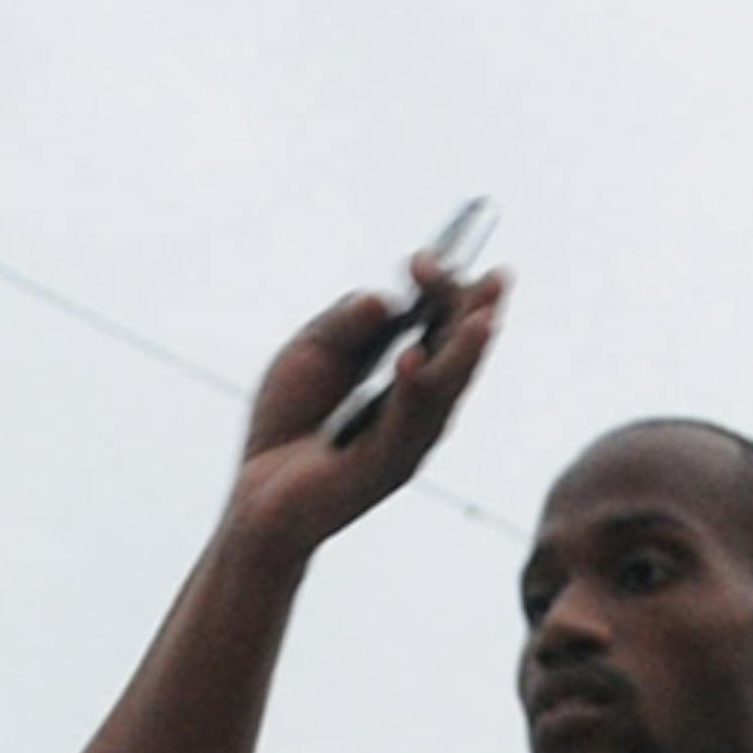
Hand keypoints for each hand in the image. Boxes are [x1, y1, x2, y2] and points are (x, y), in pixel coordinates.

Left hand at [228, 256, 505, 549]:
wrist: (256, 495)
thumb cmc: (288, 423)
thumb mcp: (310, 350)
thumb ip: (345, 322)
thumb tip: (384, 298)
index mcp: (409, 377)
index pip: (441, 327)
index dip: (442, 290)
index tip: (424, 257)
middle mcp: (419, 409)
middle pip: (457, 355)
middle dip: (474, 313)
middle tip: (495, 277)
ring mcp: (406, 442)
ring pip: (444, 391)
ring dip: (464, 351)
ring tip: (482, 315)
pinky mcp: (381, 469)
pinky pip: (402, 427)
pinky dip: (409, 391)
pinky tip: (412, 357)